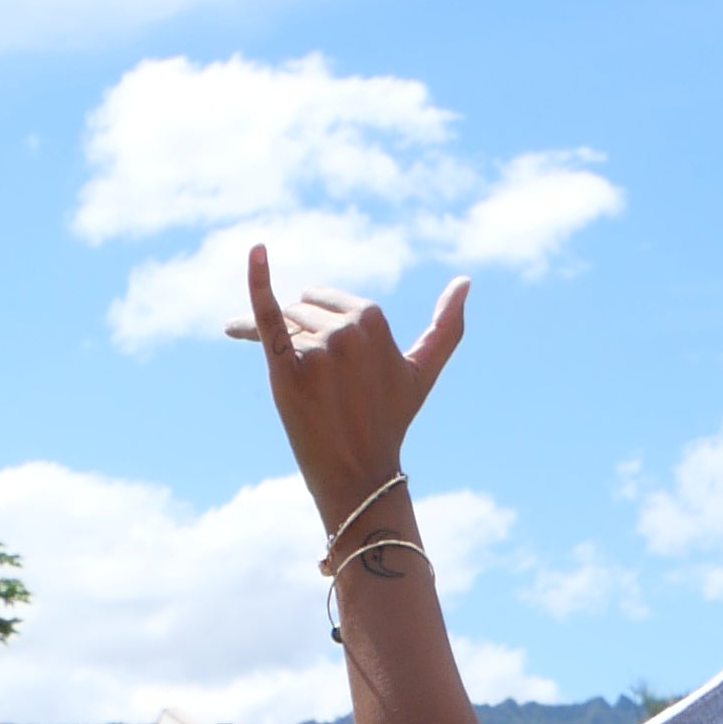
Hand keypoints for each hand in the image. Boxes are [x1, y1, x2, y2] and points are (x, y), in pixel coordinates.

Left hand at [231, 243, 468, 535]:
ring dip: (285, 347)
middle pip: (301, 309)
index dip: (322, 330)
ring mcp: (316, 348)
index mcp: (373, 317)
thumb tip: (465, 280)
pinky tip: (257, 250)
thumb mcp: (423, 371)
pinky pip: (266, 317)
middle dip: (303, 336)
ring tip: (302, 386)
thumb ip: (446, 327)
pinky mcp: (286, 369)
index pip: (325, 300)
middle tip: (321, 384)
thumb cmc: (390, 420)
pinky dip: (257, 282)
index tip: (333, 366)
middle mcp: (346, 328)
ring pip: (282, 324)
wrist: (359, 472)